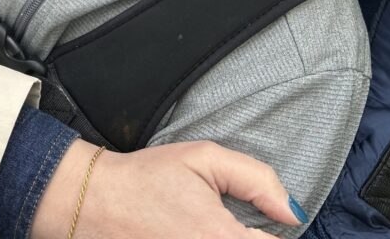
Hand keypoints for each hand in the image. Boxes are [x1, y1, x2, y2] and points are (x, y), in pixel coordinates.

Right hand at [32, 139, 306, 238]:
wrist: (97, 202)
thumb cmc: (148, 178)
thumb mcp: (203, 158)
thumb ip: (256, 179)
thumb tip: (292, 212)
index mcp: (222, 238)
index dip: (272, 233)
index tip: (258, 222)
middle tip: (229, 225)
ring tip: (210, 230)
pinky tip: (194, 236)